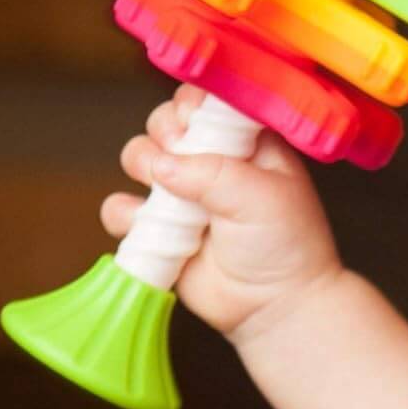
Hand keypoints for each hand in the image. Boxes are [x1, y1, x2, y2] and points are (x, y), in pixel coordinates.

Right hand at [100, 83, 344, 340]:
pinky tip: (143, 224)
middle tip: (179, 154)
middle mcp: (211, 160)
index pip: (208, 101)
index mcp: (245, 142)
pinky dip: (122, 213)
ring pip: (139, 157)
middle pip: (166, 123)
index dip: (191, 104)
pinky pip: (122, 209)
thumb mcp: (261, 197)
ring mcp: (182, 193)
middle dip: (164, 133)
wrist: (276, 307)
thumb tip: (162, 165)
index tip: (191, 121)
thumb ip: (213, 173)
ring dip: (141, 165)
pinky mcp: (159, 229)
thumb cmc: (285, 244)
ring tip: (164, 191)